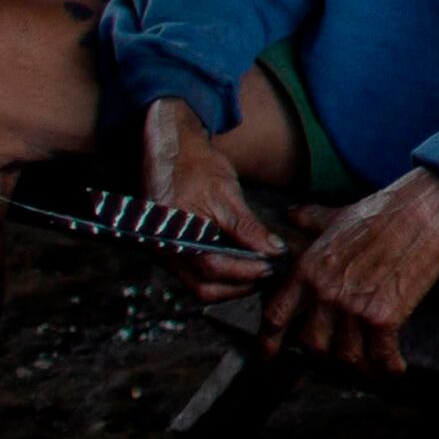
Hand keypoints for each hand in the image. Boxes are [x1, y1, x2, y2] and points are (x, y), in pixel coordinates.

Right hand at [140, 96, 285, 304]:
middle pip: (204, 288)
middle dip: (239, 286)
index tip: (273, 267)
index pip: (213, 268)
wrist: (170, 150)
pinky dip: (219, 275)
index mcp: (174, 234)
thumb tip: (273, 251)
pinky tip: (241, 262)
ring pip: (199, 285)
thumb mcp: (225, 193)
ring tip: (259, 269)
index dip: (246, 271)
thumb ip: (247, 227)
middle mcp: (164, 251)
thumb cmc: (195, 166)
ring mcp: (165, 254)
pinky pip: (194, 275)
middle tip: (268, 274)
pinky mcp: (170, 252)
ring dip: (230, 284)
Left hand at [260, 166, 438, 372]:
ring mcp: (353, 308)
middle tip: (338, 353)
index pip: (275, 316)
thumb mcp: (337, 216)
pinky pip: (381, 356)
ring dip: (359, 364)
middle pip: (311, 344)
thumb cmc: (384, 211)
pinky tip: (395, 368)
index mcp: (307, 270)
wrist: (424, 211)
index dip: (268, 342)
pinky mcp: (384, 317)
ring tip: (370, 364)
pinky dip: (388, 367)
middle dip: (323, 353)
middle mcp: (324, 293)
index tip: (268, 356)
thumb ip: (311, 220)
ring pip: (346, 355)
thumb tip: (292, 213)